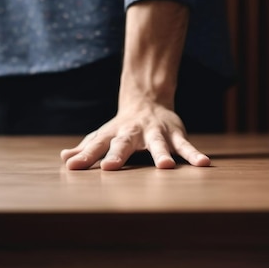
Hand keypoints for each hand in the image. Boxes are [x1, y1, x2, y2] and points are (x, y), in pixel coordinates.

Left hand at [61, 0, 210, 169]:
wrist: (148, 99)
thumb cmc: (121, 127)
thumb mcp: (103, 136)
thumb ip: (86, 148)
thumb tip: (65, 159)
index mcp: (112, 134)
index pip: (95, 146)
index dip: (84, 157)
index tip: (73, 168)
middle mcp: (132, 132)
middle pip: (123, 144)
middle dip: (117, 156)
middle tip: (110, 168)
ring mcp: (155, 132)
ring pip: (158, 144)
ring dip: (161, 154)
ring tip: (165, 167)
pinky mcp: (175, 134)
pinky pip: (185, 145)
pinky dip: (193, 154)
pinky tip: (203, 164)